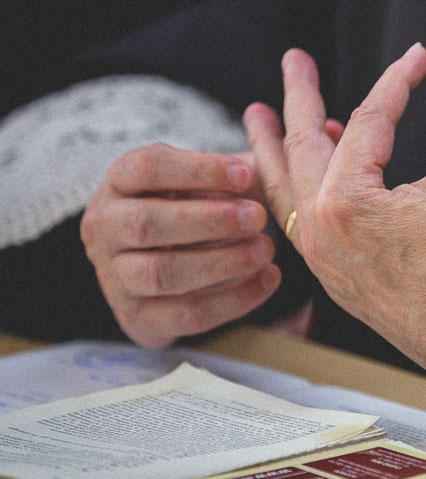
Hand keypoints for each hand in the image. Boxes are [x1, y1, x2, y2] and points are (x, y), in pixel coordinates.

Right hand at [80, 145, 281, 347]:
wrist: (165, 269)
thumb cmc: (194, 207)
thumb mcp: (205, 181)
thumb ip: (232, 170)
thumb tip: (267, 161)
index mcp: (119, 183)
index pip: (146, 168)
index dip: (198, 170)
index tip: (246, 176)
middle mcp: (104, 228)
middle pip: (146, 223)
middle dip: (209, 220)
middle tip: (258, 217)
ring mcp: (114, 276)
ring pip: (161, 273)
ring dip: (220, 262)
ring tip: (265, 250)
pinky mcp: (138, 317)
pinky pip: (185, 314)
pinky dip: (233, 299)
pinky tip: (268, 279)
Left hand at [244, 43, 425, 404]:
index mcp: (345, 204)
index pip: (366, 123)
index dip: (396, 83)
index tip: (420, 58)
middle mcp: (321, 233)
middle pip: (301, 149)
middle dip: (298, 100)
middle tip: (293, 63)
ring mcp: (325, 260)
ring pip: (287, 192)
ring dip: (277, 149)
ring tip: (262, 118)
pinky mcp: (338, 279)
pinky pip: (300, 225)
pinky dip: (298, 193)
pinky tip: (309, 182)